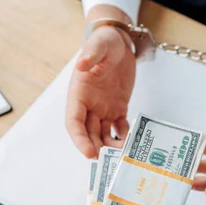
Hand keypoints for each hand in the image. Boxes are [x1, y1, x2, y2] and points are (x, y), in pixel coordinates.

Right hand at [66, 14, 135, 158]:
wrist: (119, 41)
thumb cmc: (105, 41)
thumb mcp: (99, 44)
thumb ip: (91, 55)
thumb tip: (82, 65)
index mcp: (78, 93)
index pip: (73, 122)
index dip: (79, 139)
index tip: (89, 153)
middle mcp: (88, 104)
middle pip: (87, 133)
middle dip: (95, 148)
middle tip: (108, 162)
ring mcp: (102, 108)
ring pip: (102, 134)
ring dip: (110, 146)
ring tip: (122, 155)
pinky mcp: (117, 108)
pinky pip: (118, 127)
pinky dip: (123, 136)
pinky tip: (131, 142)